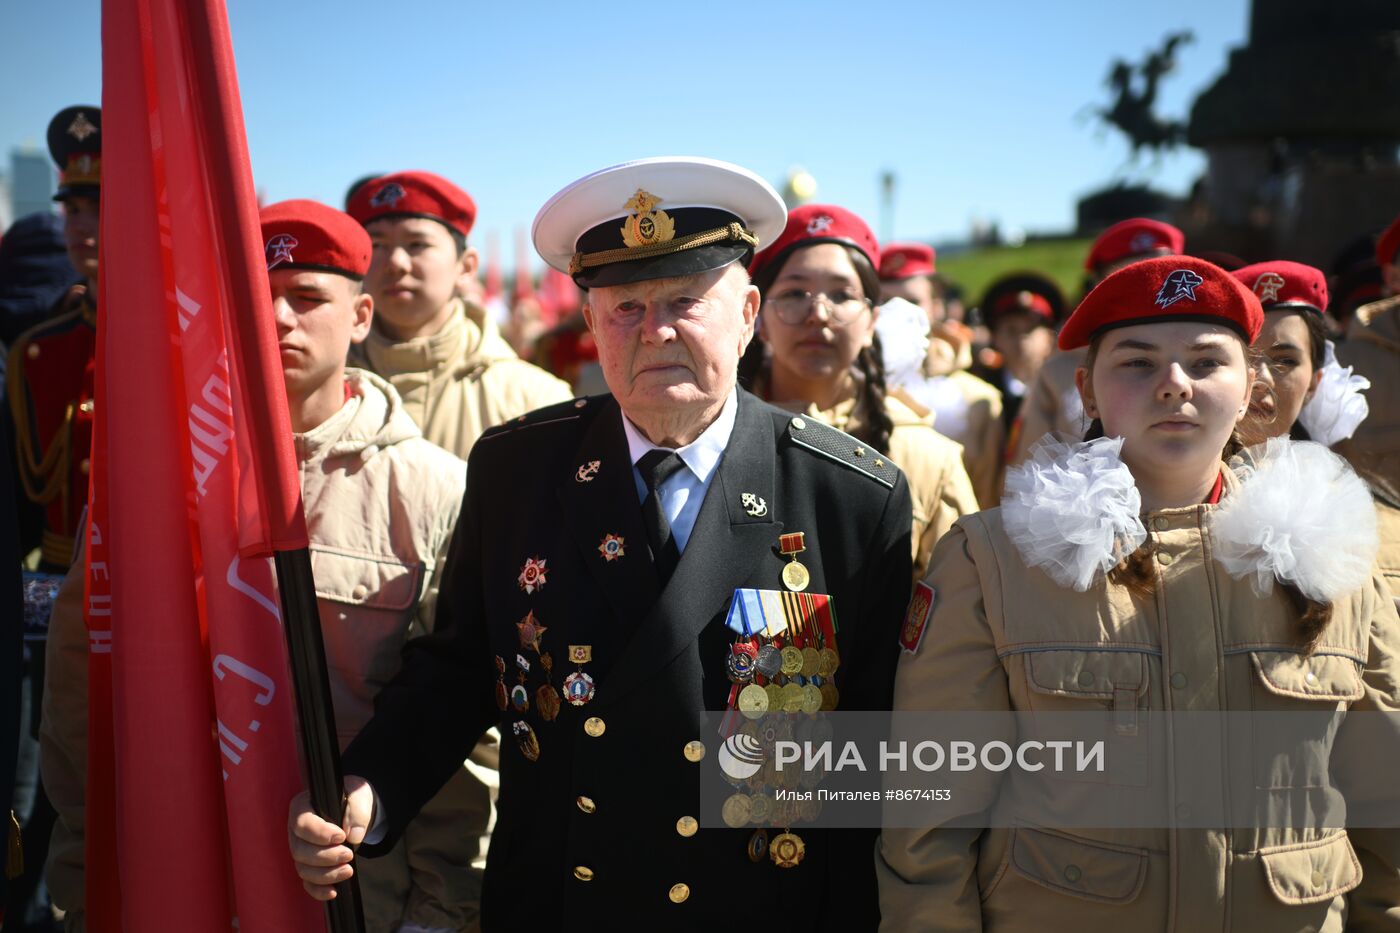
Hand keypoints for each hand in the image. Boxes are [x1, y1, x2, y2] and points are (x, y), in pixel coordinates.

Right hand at [287, 775, 374, 899]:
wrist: (353, 809)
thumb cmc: (351, 796)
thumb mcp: (358, 793)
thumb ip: (357, 811)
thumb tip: (354, 835)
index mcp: (302, 806)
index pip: (302, 823)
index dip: (320, 833)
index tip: (341, 837)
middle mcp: (295, 830)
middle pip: (300, 850)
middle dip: (325, 857)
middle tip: (348, 855)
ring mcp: (300, 849)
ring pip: (303, 868)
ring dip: (325, 874)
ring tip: (348, 870)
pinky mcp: (307, 865)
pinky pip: (307, 882)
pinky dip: (318, 890)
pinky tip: (333, 891)